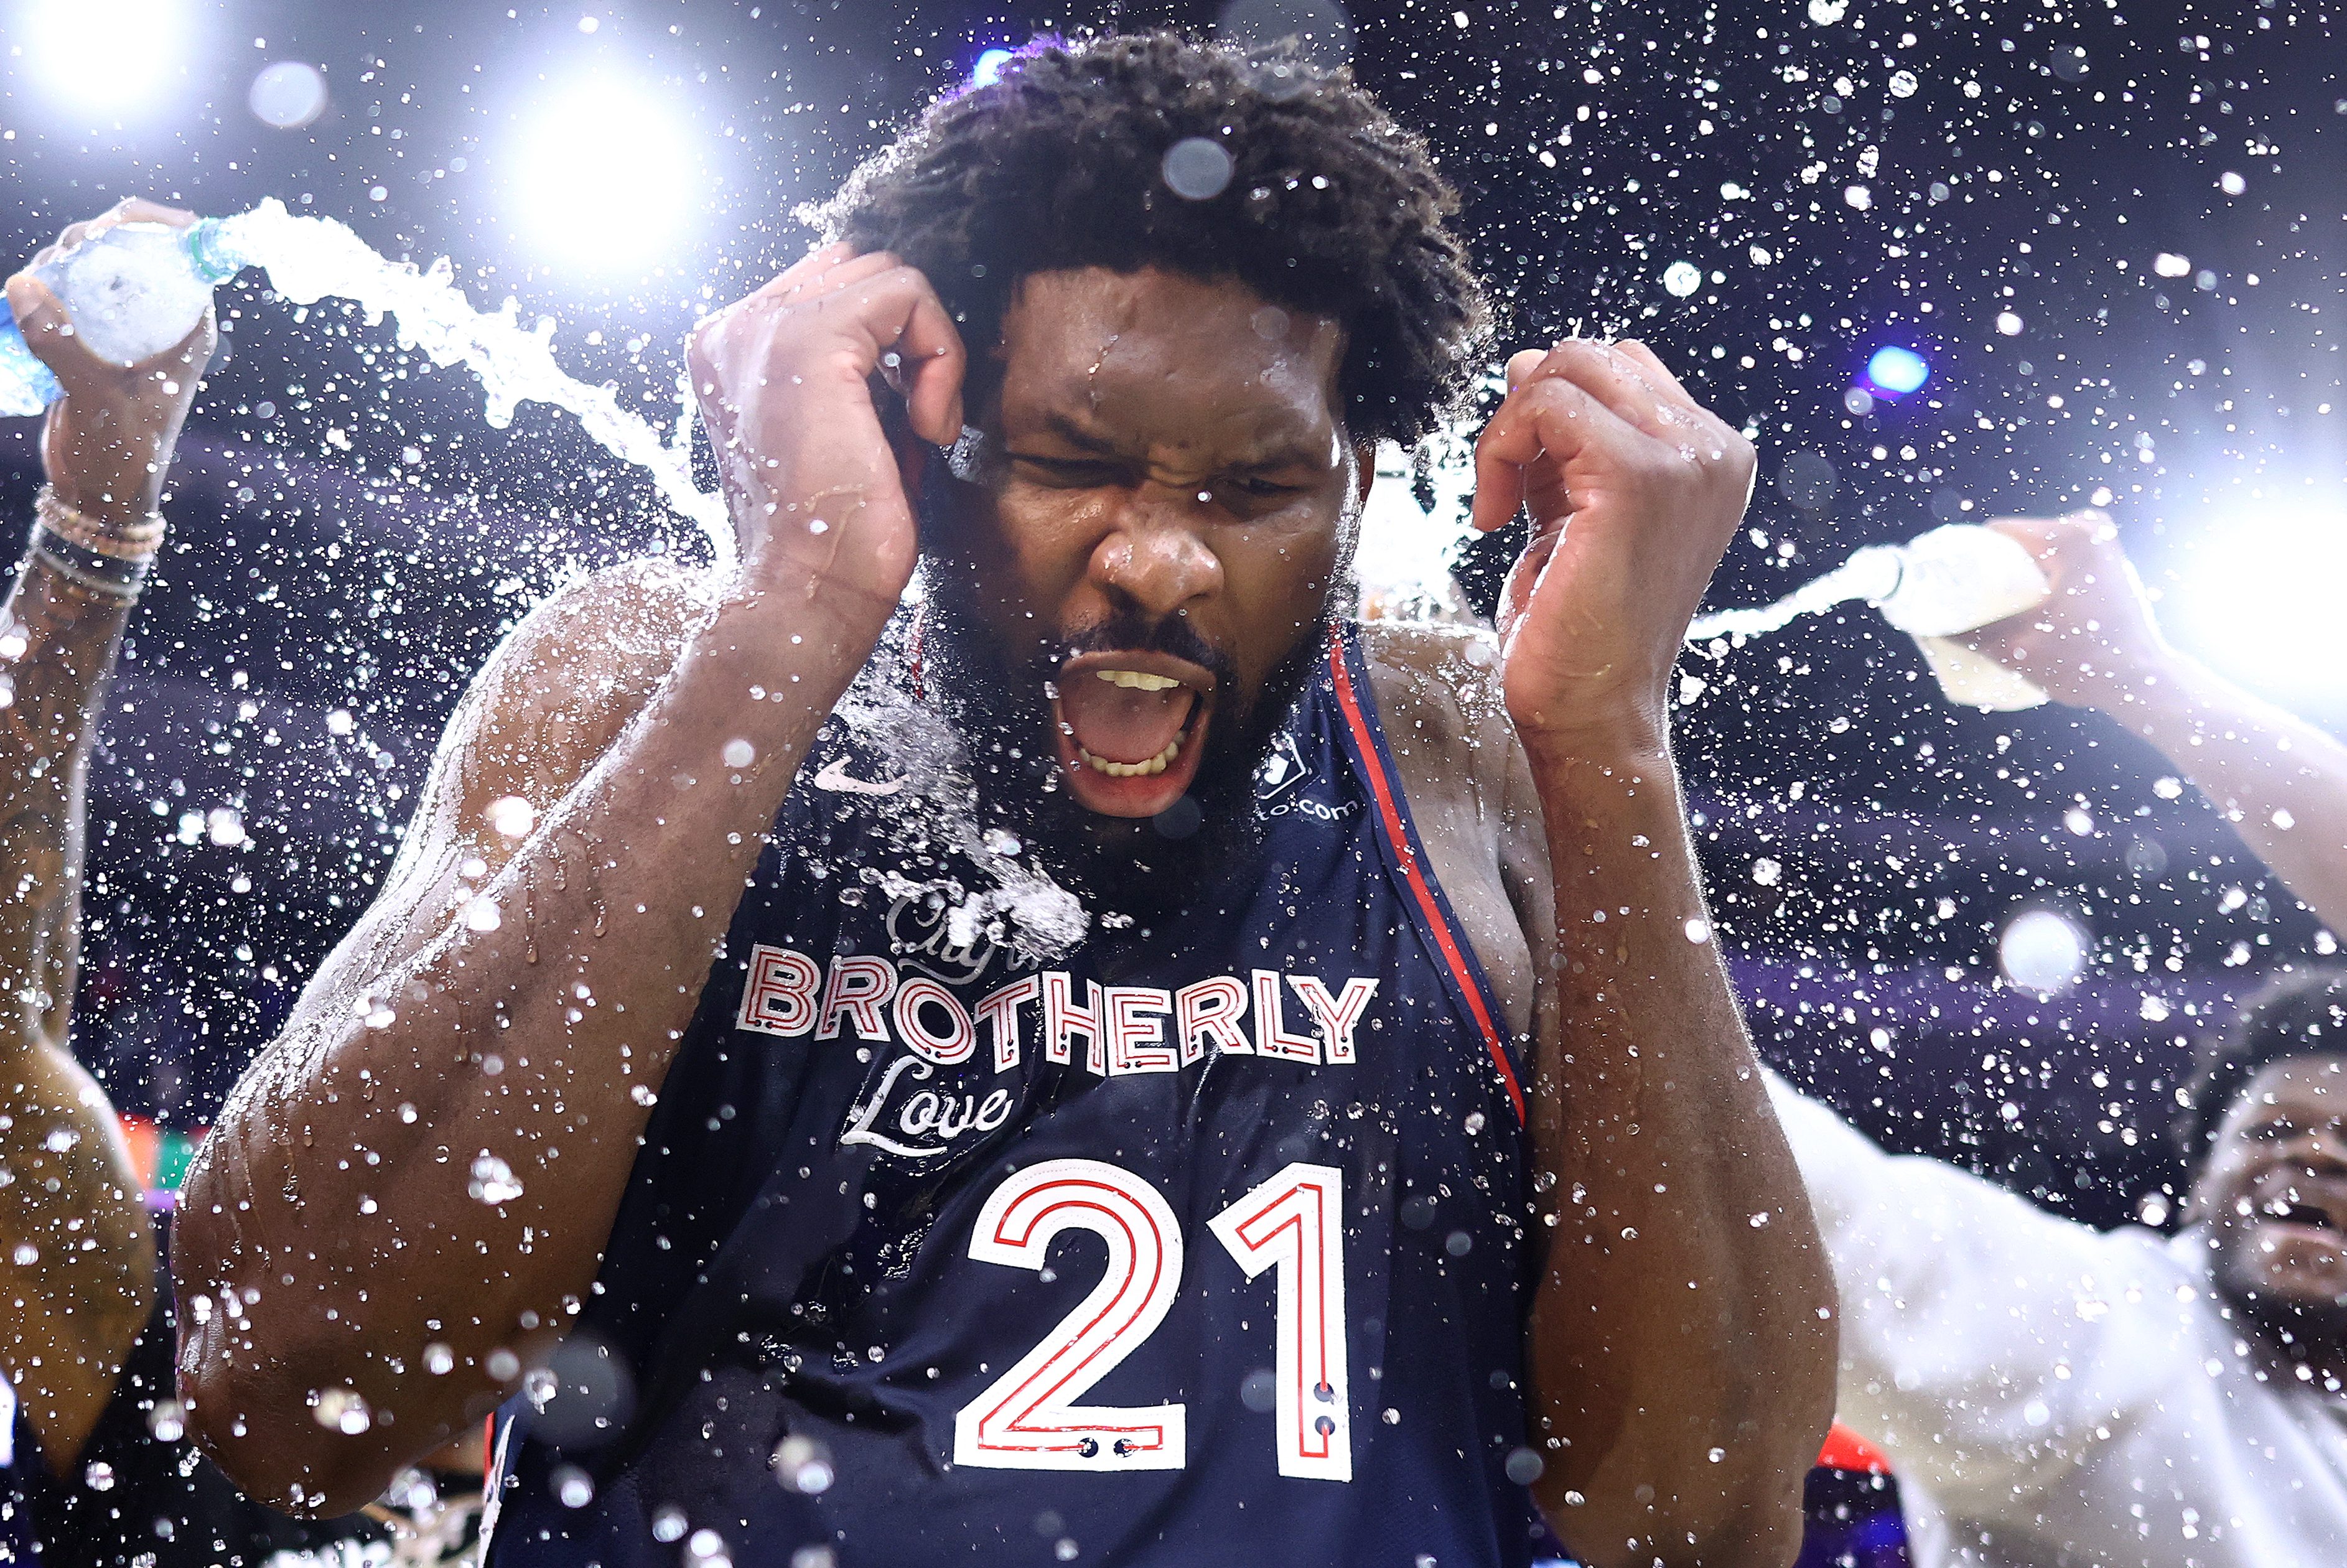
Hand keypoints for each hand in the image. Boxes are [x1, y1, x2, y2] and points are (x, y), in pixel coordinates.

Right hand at [4, 199, 215, 528]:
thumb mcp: (96, 397)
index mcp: (186, 328)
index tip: (114, 220)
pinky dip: (44, 286)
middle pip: (128, 251)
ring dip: (60, 263)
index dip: (154, 224)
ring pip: (91, 269)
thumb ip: (61, 344)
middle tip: (60, 258)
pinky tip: (23, 293)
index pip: (183, 255)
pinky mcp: (88, 338)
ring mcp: (121, 328)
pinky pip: (66, 295)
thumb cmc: (120, 452)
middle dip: (91, 239)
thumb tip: (22, 285)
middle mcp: (158, 321)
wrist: (98, 493)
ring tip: (37, 282)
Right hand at [686, 244, 963, 627]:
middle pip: (860, 266)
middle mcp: (734, 328)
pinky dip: (941, 355)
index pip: (834, 283)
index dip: (892, 338)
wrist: (808, 594)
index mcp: (733, 349)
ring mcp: (763, 328)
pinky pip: (908, 293)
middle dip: (911, 336)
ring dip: (929, 349)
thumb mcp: (848, 428)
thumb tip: (917, 331)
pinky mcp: (808, 340)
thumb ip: (863, 369)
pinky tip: (927, 426)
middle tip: (919, 420)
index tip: (905, 415)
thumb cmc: (838, 532)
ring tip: (922, 427)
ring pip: (889, 274)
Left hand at [1470, 339, 1754, 755]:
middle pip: (1593, 356)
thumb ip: (1565, 444)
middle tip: (1503, 489)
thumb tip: (1529, 362)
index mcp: (1712, 457)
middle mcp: (1714, 451)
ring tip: (1498, 502)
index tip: (1524, 480)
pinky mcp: (1638, 476)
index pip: (1623, 368)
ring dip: (1508, 429)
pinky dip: (1500, 448)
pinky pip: (1546, 405)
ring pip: (1568, 367)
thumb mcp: (1574, 512)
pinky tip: (1492, 515)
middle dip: (1526, 410)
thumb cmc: (1579, 628)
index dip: (1554, 407)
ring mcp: (1686, 460)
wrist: (1593, 712)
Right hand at [1961, 511, 2170, 710]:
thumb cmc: (2085, 666)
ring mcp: (2105, 541)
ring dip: (2017, 568)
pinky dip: (2040, 570)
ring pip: (2041, 546)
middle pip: (2021, 538)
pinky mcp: (2110, 557)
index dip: (1970, 553)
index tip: (1950, 576)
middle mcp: (2092, 530)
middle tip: (1970, 595)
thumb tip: (1929, 627)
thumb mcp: (2017, 651)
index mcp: (2071, 540)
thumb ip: (1971, 636)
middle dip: (1993, 563)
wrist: (2140, 680)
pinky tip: (2024, 595)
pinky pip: (2061, 553)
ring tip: (1995, 600)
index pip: (2001, 533)